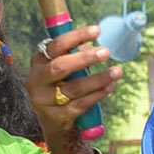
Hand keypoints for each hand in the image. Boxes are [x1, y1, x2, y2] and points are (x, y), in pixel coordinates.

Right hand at [25, 25, 120, 153]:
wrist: (55, 122)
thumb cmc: (62, 86)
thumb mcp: (64, 69)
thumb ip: (76, 56)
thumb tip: (98, 48)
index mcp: (38, 62)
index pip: (56, 45)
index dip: (76, 37)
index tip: (96, 30)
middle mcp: (36, 80)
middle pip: (60, 67)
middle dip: (85, 58)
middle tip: (107, 52)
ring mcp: (44, 100)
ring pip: (74, 88)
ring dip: (98, 79)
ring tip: (116, 72)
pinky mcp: (56, 117)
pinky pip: (81, 104)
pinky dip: (97, 95)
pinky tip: (109, 88)